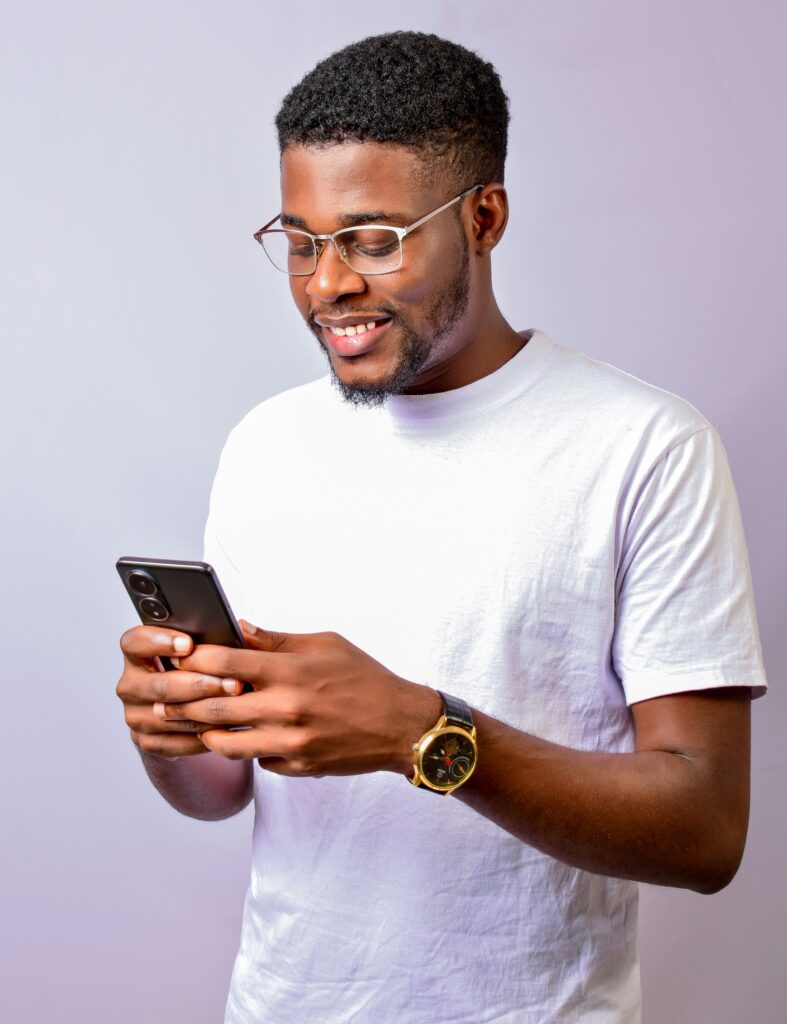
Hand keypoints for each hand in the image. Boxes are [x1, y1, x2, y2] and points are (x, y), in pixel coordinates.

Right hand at [117, 625, 243, 758]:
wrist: (186, 707)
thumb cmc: (198, 669)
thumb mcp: (205, 648)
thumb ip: (218, 637)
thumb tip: (244, 629)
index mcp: (136, 653)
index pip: (135, 642)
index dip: (159, 642)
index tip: (188, 645)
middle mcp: (129, 684)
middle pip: (158, 685)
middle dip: (199, 684)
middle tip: (232, 684)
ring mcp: (135, 715)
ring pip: (170, 715)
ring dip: (206, 712)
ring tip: (237, 706)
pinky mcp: (146, 741)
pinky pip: (176, 741)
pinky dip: (204, 734)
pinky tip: (226, 726)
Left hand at [154, 621, 441, 776]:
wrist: (402, 725)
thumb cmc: (365, 678)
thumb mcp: (325, 644)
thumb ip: (277, 640)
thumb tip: (239, 629)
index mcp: (290, 670)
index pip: (223, 662)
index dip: (193, 657)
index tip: (179, 655)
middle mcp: (286, 708)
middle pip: (211, 706)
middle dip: (182, 700)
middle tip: (166, 695)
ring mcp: (290, 742)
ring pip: (223, 742)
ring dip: (203, 731)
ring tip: (194, 721)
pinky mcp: (297, 766)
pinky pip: (255, 760)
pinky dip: (246, 748)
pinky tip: (243, 736)